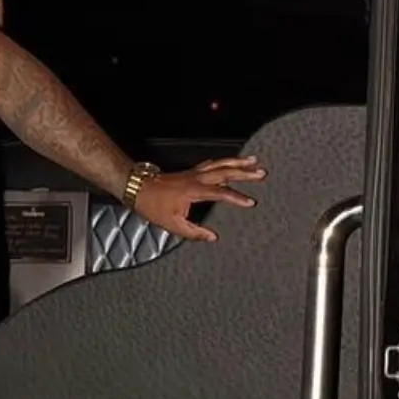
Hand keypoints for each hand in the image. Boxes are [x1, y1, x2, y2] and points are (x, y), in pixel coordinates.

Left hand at [132, 156, 266, 241]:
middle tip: (262, 172)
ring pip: (219, 164)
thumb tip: (212, 238)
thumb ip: (193, 232)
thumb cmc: (151, 205)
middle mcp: (196, 178)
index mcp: (194, 191)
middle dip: (245, 172)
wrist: (137, 187)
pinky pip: (211, 164)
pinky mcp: (189, 171)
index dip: (237, 197)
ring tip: (253, 161)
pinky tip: (230, 161)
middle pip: (225, 171)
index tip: (251, 202)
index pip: (221, 193)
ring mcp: (193, 173)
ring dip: (237, 162)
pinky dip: (223, 162)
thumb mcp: (171, 224)